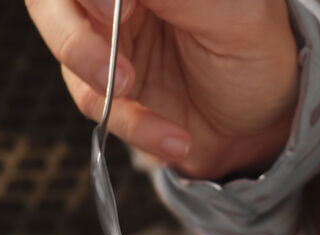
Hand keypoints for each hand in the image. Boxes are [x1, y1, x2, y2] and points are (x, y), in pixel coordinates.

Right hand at [25, 0, 300, 179]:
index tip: (116, 10)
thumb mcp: (231, 14)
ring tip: (137, 91)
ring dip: (97, 80)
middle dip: (73, 34)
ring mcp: (108, 44)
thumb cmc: (258, 53)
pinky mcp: (110, 93)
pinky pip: (98, 107)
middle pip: (54, 4)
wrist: (264, 124)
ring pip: (66, 53)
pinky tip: (174, 137)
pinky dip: (133, 125)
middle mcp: (119, 0)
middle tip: (109, 58)